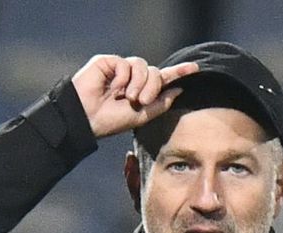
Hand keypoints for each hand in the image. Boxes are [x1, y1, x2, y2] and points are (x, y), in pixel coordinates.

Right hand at [72, 55, 198, 138]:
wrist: (88, 119)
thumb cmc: (111, 121)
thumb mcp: (142, 116)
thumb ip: (161, 103)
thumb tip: (179, 89)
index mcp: (142, 90)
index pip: (163, 78)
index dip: (179, 72)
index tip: (195, 68)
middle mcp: (133, 78)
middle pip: (155, 72)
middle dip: (152, 87)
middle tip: (141, 101)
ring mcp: (121, 69)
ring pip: (143, 66)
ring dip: (139, 83)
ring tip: (127, 97)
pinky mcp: (108, 62)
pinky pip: (126, 63)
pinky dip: (123, 78)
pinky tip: (112, 88)